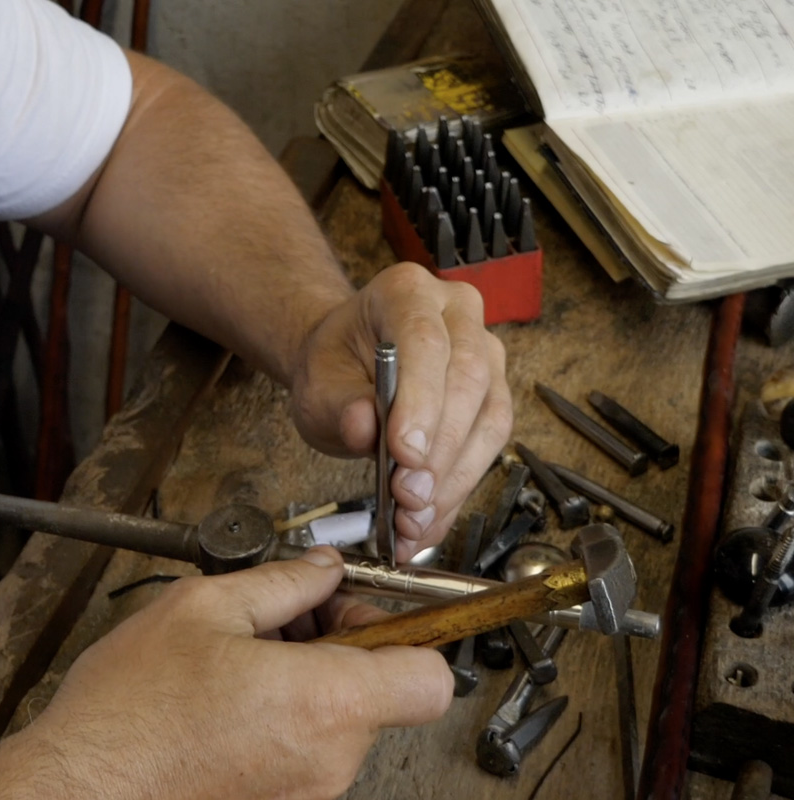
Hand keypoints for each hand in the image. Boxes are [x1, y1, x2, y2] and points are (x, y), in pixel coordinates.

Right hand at [31, 549, 452, 799]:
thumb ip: (281, 582)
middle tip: (286, 617)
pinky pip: (308, 753)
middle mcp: (329, 762)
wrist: (77, 791)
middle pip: (379, 692)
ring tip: (243, 657)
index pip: (430, 680)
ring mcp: (306, 797)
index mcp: (323, 702)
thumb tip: (324, 569)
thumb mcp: (204, 607)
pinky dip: (286, 717)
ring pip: (340, 721)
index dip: (411, 635)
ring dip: (308, 679)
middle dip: (340, 643)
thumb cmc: (131, 709)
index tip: (368, 610)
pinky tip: (230, 697)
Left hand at [290, 262, 511, 561]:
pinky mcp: (494, 392)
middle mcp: (456, 312)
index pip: (425, 341)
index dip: (421, 400)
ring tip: (415, 520)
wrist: (346, 365)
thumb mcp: (317, 383)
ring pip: (489, 417)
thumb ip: (339, 404)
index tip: (404, 453)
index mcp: (406, 292)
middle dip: (440, 448)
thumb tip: (364, 428)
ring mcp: (484, 350)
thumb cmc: (334, 365)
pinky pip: (490, 444)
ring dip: (454, 478)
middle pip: (468, 379)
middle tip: (407, 497)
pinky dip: (459, 489)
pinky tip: (429, 520)